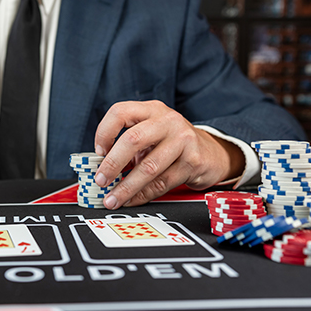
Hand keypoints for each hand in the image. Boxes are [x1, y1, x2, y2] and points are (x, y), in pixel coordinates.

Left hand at [93, 100, 243, 208]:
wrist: (211, 153)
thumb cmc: (173, 144)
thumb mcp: (150, 134)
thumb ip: (127, 146)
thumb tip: (100, 169)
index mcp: (151, 109)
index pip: (120, 112)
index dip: (104, 133)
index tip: (98, 153)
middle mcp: (167, 121)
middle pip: (132, 139)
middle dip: (112, 164)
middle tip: (100, 181)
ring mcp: (183, 140)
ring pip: (148, 167)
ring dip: (126, 187)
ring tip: (113, 198)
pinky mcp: (193, 162)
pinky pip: (161, 183)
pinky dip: (142, 195)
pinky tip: (131, 200)